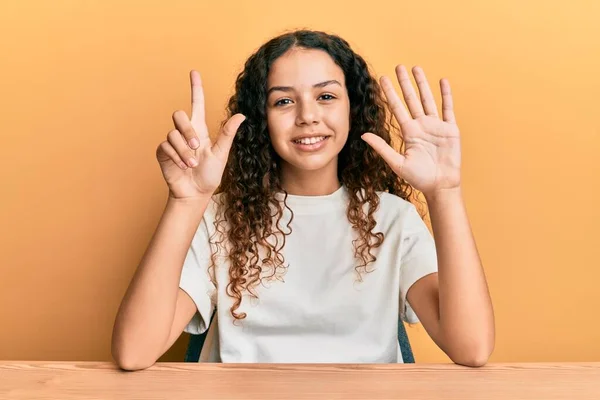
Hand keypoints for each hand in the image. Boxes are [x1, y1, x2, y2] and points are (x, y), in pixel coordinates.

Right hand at [156, 70, 244, 199]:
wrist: (195, 193)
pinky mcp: (163, 152)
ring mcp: (173, 142)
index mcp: (200, 130)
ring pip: (173, 134)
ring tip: (192, 164)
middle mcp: (185, 133)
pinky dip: (176, 157)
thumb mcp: (221, 154)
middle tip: (197, 147)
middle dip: (187, 131)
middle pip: (178, 115)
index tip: (194, 72)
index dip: (196, 88)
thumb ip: (228, 134)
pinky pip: (166, 146)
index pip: (197, 104)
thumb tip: (241, 116)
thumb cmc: (209, 175)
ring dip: (185, 151)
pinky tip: (182, 166)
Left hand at [362, 65, 460, 196]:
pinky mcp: (450, 130)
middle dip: (404, 83)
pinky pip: (448, 109)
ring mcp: (436, 126)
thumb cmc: (419, 178)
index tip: (382, 79)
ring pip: (428, 100)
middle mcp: (421, 126)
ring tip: (416, 68)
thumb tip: (363, 135)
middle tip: (398, 66)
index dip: (389, 93)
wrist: (440, 186)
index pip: (397, 108)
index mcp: (408, 132)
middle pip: (411, 99)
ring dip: (422, 84)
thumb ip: (382, 147)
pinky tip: (442, 81)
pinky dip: (446, 95)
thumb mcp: (397, 162)